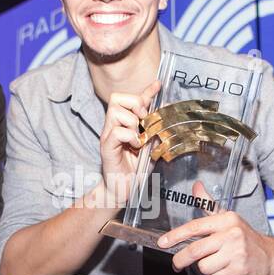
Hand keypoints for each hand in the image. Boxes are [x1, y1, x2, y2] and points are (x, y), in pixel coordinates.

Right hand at [99, 80, 160, 204]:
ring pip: (115, 111)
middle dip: (135, 105)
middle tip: (144, 121)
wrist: (122, 189)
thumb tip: (167, 114)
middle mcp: (113, 126)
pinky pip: (116, 131)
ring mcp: (108, 135)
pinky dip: (129, 136)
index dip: (146, 91)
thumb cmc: (135, 170)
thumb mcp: (152, 146)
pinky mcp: (106, 147)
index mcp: (123, 124)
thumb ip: (157, 130)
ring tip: (139, 138)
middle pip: (117, 98)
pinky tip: (135, 146)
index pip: (132, 100)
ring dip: (132, 122)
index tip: (158, 85)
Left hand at [159, 182, 273, 274]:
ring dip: (206, 268)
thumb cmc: (245, 237)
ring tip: (218, 262)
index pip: (195, 227)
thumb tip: (197, 186)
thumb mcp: (228, 217)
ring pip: (204, 266)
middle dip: (181, 259)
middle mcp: (232, 235)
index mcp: (226, 220)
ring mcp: (236, 253)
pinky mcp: (239, 270)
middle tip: (177, 263)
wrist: (271, 256)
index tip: (163, 242)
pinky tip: (226, 269)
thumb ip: (209, 204)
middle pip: (195, 250)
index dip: (176, 236)